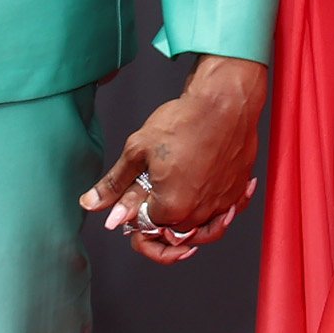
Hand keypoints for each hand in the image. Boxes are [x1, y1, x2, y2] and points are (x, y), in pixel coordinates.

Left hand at [84, 54, 266, 263]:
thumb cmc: (183, 123)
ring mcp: (223, 204)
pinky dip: (219, 208)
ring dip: (190, 218)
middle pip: (175, 231)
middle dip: (163, 216)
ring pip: (203, 227)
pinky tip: (211, 190)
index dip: (139, 211)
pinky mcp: (239, 191)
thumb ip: (116, 185)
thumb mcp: (137, 150)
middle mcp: (199, 213)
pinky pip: (228, 212)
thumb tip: (94, 206)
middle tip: (160, 184)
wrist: (224, 102)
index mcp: (171, 208)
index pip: (147, 227)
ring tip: (183, 194)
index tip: (141, 189)